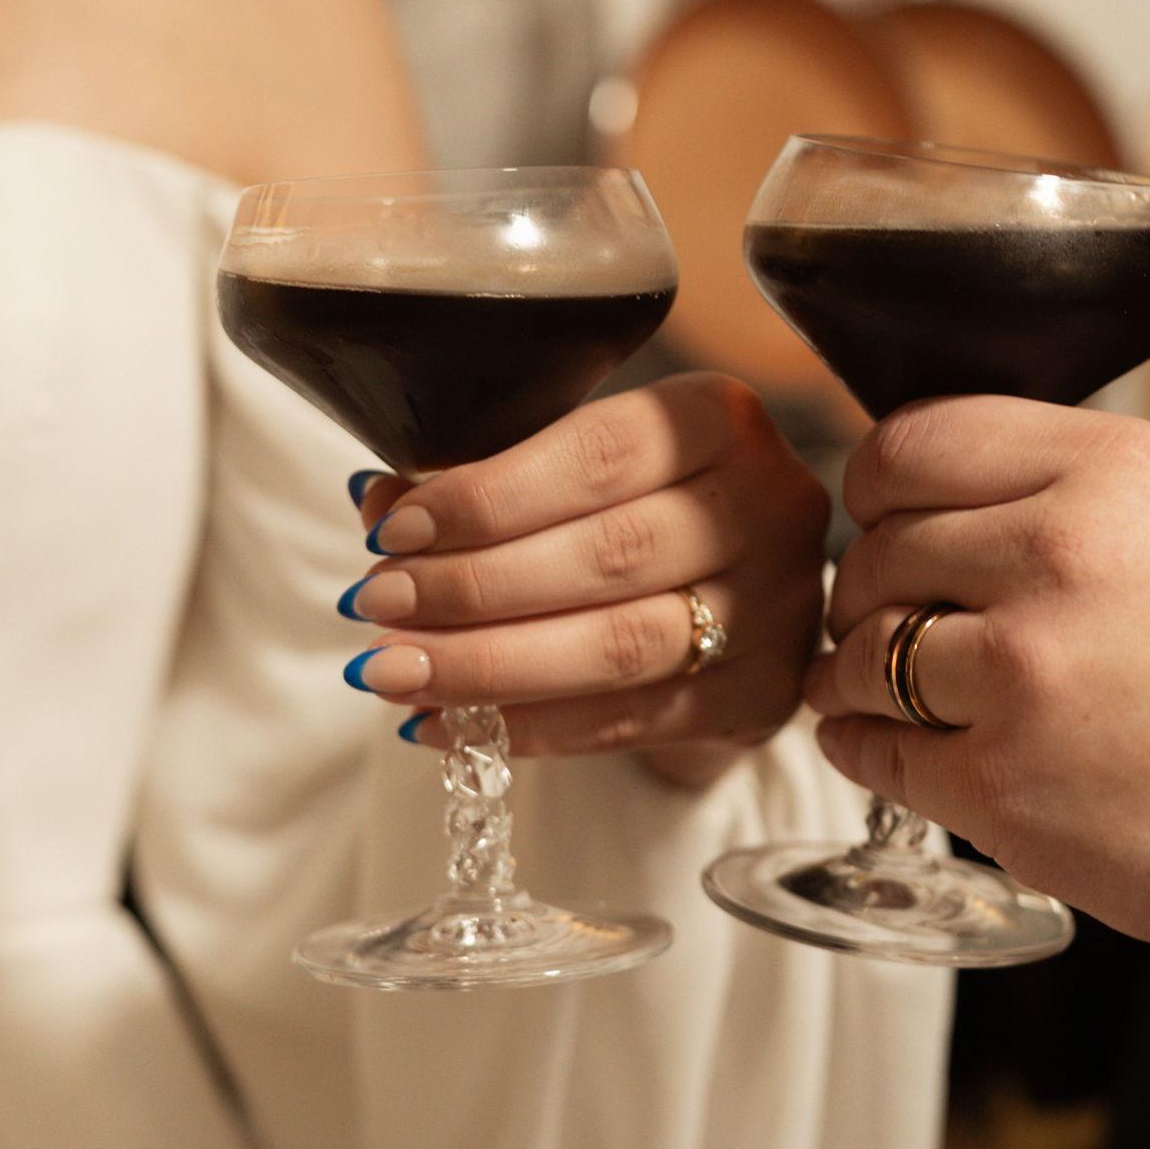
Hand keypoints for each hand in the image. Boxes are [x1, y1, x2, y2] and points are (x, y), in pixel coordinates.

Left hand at [341, 374, 829, 784]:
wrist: (736, 590)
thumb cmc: (635, 506)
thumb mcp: (572, 463)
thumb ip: (485, 477)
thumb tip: (375, 504)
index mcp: (720, 420)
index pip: (598, 455)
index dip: (488, 497)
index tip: (393, 531)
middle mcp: (769, 507)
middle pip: (607, 555)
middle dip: (471, 588)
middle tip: (373, 606)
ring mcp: (776, 609)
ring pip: (618, 647)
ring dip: (488, 667)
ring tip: (393, 671)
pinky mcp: (760, 698)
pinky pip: (629, 721)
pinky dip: (527, 728)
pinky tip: (446, 724)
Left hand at [809, 401, 1149, 957]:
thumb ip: (1074, 484)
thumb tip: (951, 486)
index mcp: (1108, 473)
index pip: (911, 444)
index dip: (880, 487)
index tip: (885, 518)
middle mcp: (1055, 558)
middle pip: (874, 550)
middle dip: (868, 586)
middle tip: (889, 614)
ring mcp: (1022, 677)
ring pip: (858, 652)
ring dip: (853, 670)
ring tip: (876, 683)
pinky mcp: (1001, 786)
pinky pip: (871, 750)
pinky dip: (862, 745)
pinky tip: (883, 741)